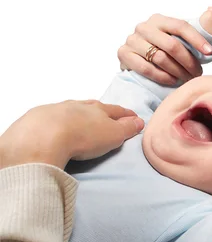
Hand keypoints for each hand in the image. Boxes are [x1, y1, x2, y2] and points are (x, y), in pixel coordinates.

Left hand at [0, 100, 143, 169]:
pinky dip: (60, 119)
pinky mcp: (41, 117)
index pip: (117, 110)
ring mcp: (59, 109)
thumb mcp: (113, 135)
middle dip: (103, 110)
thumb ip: (127, 128)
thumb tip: (139, 121)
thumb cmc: (84, 136)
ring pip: (74, 108)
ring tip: (83, 118)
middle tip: (107, 114)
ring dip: (81, 113)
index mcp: (100, 109)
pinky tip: (58, 124)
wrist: (45, 135)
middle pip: (95, 106)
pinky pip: (55, 115)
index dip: (126, 114)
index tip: (133, 116)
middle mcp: (80, 105)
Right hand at [118, 13, 211, 85]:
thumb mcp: (181, 44)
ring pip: (160, 58)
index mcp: (160, 19)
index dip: (197, 40)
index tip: (210, 53)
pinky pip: (146, 67)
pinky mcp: (123, 53)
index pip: (181, 26)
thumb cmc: (163, 51)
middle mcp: (144, 26)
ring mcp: (132, 39)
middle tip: (198, 73)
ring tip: (187, 79)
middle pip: (172, 44)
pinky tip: (172, 81)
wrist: (135, 58)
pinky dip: (162, 76)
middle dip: (189, 62)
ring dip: (177, 72)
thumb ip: (201, 47)